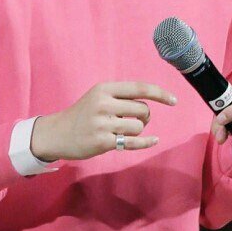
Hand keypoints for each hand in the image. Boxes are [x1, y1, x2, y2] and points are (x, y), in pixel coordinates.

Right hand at [30, 81, 176, 160]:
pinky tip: (154, 141)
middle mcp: (104, 103)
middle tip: (132, 121)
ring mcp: (103, 123)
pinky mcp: (103, 142)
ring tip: (122, 131)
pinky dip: (146, 143)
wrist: (58, 133)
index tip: (174, 100)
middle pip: (143, 109)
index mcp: (104, 89)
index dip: (159, 93)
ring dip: (137, 131)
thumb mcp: (98, 96)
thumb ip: (122, 97)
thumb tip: (152, 102)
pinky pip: (133, 143)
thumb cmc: (83, 113)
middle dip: (144, 117)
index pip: (139, 88)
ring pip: (139, 127)